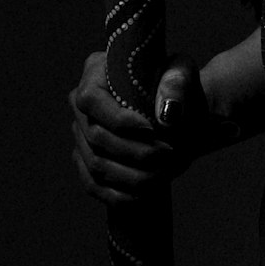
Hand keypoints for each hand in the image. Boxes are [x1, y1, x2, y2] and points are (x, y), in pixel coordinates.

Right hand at [70, 50, 236, 204]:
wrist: (182, 114)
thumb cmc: (179, 87)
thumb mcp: (184, 73)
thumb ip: (177, 83)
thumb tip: (166, 114)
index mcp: (96, 71)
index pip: (91, 99)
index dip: (117, 118)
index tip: (150, 128)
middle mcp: (82, 104)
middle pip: (96, 136)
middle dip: (135, 150)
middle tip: (169, 153)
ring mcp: (81, 135)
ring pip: (96, 164)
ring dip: (133, 174)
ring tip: (167, 170)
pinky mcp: (86, 161)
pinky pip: (93, 185)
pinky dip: (119, 193)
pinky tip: (145, 193)